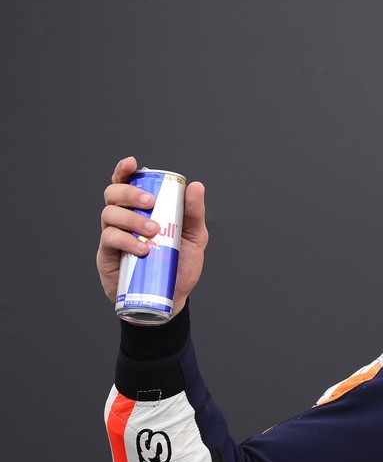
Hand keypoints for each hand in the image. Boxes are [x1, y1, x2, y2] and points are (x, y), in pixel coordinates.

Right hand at [98, 156, 208, 320]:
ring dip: (131, 218)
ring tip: (153, 231)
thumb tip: (195, 186)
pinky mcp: (107, 256)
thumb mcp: (194, 236)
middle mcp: (124, 219)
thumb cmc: (180, 263)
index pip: (126, 184)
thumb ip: (194, 213)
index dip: (123, 171)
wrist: (172, 298)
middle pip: (113, 194)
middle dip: (130, 193)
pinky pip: (109, 240)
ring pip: (109, 214)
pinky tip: (142, 249)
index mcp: (142, 210)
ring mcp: (113, 236)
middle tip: (150, 203)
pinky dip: (125, 240)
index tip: (130, 164)